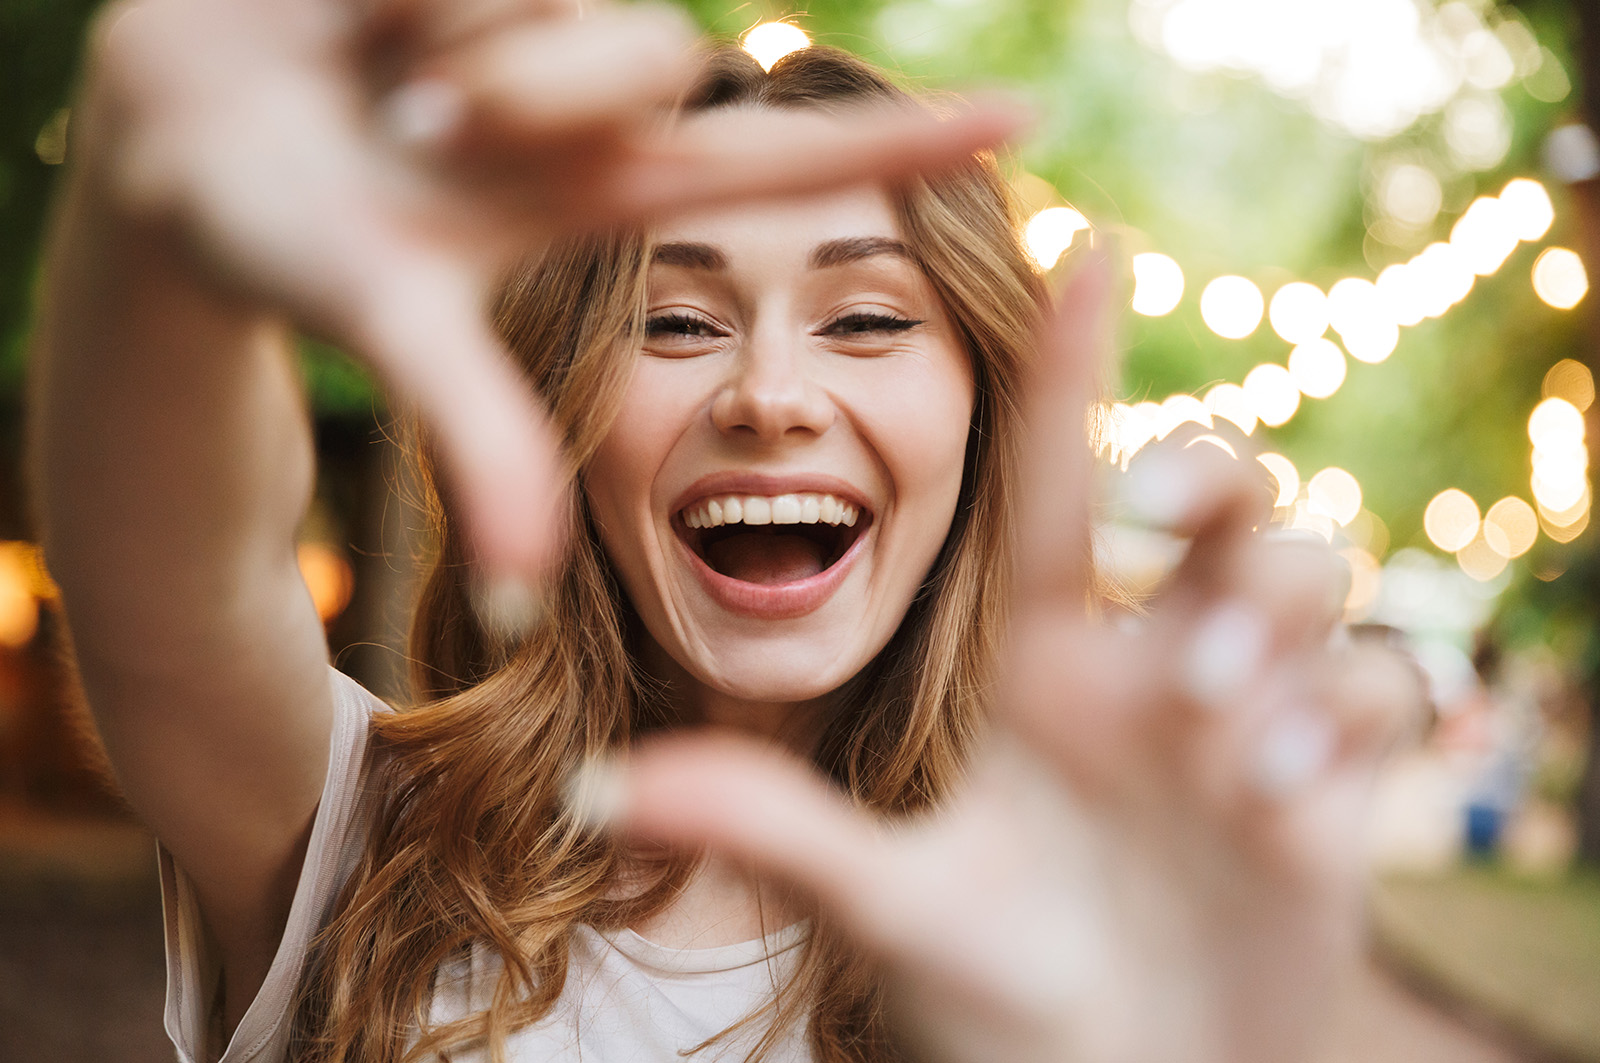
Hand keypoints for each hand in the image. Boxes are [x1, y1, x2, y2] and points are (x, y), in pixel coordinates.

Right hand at [76, 0, 1023, 579]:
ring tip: (372, 69)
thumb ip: (475, 437)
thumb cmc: (270, 245)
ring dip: (449, 28)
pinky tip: (358, 5)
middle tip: (414, 124)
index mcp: (605, 193)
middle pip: (650, 53)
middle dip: (529, 85)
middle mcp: (592, 99)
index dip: (902, 149)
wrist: (163, 142)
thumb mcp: (388, 326)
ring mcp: (540, 17)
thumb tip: (522, 594)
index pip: (783, 168)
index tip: (1027, 124)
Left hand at [590, 251, 1423, 1062]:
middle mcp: (1145, 668)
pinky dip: (1342, 717)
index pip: (1051, 487)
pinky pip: (1377, 691)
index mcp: (1039, 666)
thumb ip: (769, 830)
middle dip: (1205, 477)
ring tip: (1209, 733)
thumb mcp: (887, 906)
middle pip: (1215, 495)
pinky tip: (1279, 795)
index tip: (1077, 243)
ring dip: (1269, 625)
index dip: (1068, 367)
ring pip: (1306, 574)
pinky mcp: (1330, 783)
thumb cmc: (996, 1003)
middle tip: (1154, 527)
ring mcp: (1245, 719)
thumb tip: (600, 789)